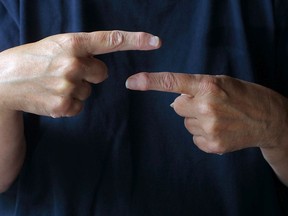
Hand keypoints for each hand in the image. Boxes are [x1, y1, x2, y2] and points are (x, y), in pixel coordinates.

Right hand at [0, 31, 160, 117]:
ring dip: (76, 89)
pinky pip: (80, 105)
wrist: (3, 82)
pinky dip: (70, 103)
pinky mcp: (64, 106)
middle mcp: (73, 62)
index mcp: (71, 43)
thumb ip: (80, 51)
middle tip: (65, 72)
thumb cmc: (31, 60)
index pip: (110, 40)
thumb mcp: (54, 46)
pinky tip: (53, 97)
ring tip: (54, 84)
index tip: (156, 42)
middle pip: (102, 73)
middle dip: (89, 73)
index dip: (135, 40)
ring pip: (90, 91)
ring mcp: (69, 85)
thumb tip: (99, 65)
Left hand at [126, 72, 287, 153]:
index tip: (131, 82)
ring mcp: (209, 128)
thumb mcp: (221, 81)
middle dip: (187, 105)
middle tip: (207, 104)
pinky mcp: (212, 145)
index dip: (149, 82)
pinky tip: (219, 129)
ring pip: (185, 123)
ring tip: (217, 117)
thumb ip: (195, 88)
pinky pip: (194, 138)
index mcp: (208, 86)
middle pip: (176, 106)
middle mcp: (206, 106)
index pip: (172, 82)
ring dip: (196, 120)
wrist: (268, 119)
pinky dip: (202, 134)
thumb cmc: (243, 95)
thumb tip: (174, 101)